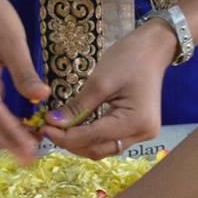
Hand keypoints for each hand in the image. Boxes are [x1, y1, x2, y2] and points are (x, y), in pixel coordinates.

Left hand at [41, 19, 172, 159]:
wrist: (154, 48)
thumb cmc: (129, 58)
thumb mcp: (100, 81)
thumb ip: (77, 106)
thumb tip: (53, 123)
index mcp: (135, 121)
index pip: (93, 137)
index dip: (65, 136)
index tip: (44, 127)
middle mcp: (142, 133)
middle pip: (98, 149)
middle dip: (71, 142)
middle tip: (47, 129)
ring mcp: (142, 134)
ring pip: (103, 148)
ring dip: (80, 142)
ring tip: (58, 129)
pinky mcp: (137, 129)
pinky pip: (110, 140)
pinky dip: (91, 136)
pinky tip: (75, 127)